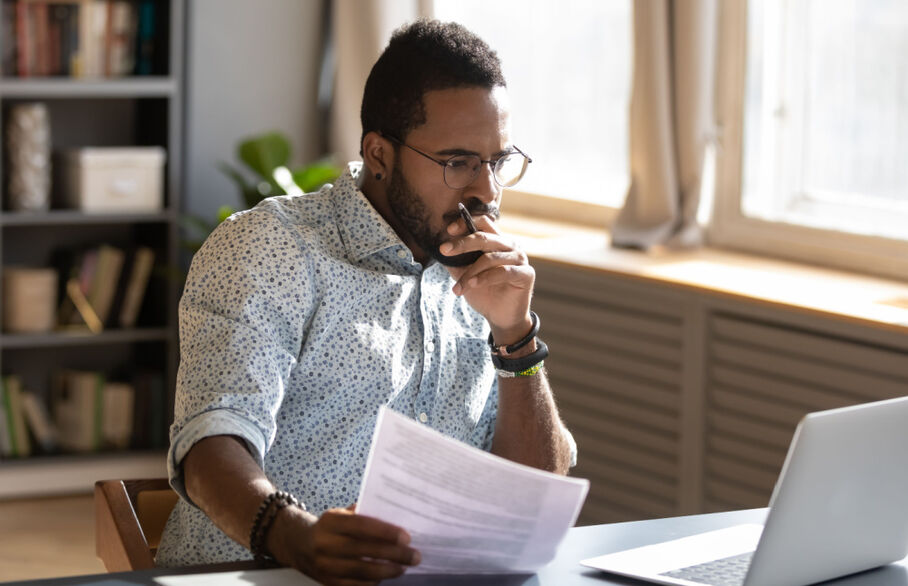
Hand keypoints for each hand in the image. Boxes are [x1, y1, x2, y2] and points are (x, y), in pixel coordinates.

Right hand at [268, 504, 420, 585]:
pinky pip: (355, 585)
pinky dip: (374, 582)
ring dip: (387, 571)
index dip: (386, 532)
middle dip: (394, 554)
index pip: (362, 526)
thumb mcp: (341, 513)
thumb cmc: (329, 527)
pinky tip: (386, 576)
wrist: (298, 544)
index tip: (406, 537)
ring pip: (362, 572)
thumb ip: (364, 513)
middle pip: (365, 551)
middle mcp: (326, 544)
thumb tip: (396, 515)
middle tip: (414, 555)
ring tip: (403, 567)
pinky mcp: (327, 582)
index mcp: (331, 522)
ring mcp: (325, 566)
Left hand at [439, 214, 534, 344]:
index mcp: (497, 241)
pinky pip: (502, 272)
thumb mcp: (465, 275)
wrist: (500, 317)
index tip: (449, 230)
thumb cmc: (484, 293)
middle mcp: (510, 246)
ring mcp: (519, 259)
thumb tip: (440, 250)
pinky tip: (472, 285)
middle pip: (484, 237)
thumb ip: (456, 262)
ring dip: (470, 272)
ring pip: (490, 257)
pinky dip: (484, 278)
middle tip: (444, 250)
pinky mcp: (525, 274)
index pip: (483, 223)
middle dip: (462, 243)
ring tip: (458, 287)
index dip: (466, 222)